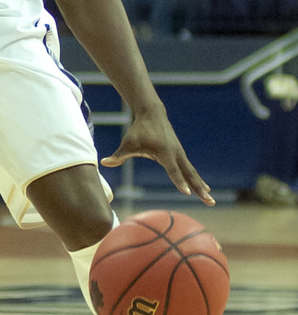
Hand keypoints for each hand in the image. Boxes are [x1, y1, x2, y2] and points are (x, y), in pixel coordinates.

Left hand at [100, 109, 214, 204]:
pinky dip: (198, 179)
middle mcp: (176, 153)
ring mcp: (180, 153)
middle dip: (199, 188)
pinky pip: (190, 169)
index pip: (173, 170)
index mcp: (164, 152)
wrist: (152, 113)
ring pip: (192, 172)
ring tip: (210, 199)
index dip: (179, 182)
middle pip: (189, 174)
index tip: (188, 193)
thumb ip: (118, 155)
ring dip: (202, 186)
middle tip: (209, 201)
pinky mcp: (180, 154)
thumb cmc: (139, 130)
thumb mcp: (128, 143)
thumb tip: (104, 162)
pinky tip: (205, 188)